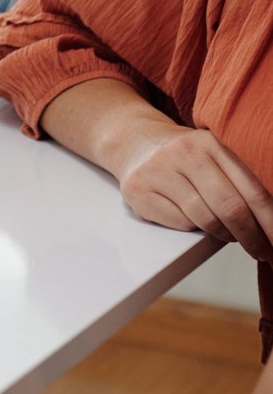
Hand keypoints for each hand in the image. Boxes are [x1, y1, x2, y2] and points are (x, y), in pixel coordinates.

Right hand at [113, 125, 272, 261]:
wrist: (134, 142)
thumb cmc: (184, 158)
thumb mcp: (213, 154)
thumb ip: (240, 178)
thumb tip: (271, 220)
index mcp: (211, 143)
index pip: (252, 189)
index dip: (270, 222)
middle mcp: (185, 153)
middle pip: (231, 208)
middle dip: (251, 237)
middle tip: (261, 251)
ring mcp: (159, 170)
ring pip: (205, 219)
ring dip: (223, 235)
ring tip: (228, 234)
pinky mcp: (139, 190)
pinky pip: (180, 223)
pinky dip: (193, 229)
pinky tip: (195, 222)